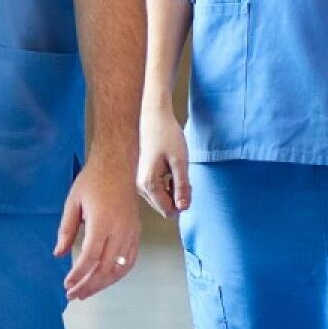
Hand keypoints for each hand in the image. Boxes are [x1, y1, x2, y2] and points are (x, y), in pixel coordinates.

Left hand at [53, 157, 140, 300]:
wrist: (117, 165)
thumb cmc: (93, 181)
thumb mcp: (73, 202)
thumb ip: (66, 229)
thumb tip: (58, 254)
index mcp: (102, 222)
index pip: (90, 257)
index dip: (78, 274)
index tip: (67, 284)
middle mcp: (120, 230)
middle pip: (105, 268)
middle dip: (88, 285)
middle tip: (74, 295)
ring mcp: (131, 233)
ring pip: (119, 268)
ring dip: (103, 284)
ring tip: (87, 292)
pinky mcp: (136, 233)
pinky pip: (130, 260)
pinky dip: (118, 274)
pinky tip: (105, 280)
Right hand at [135, 104, 190, 218]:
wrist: (153, 117)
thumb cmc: (167, 136)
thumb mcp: (180, 162)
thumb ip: (182, 187)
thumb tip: (183, 208)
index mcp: (149, 184)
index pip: (168, 211)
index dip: (183, 202)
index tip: (189, 185)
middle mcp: (140, 186)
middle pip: (164, 207)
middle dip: (177, 197)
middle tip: (185, 178)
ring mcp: (138, 182)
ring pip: (160, 200)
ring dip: (171, 191)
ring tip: (176, 172)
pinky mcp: (140, 177)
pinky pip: (155, 191)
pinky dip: (165, 186)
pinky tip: (168, 170)